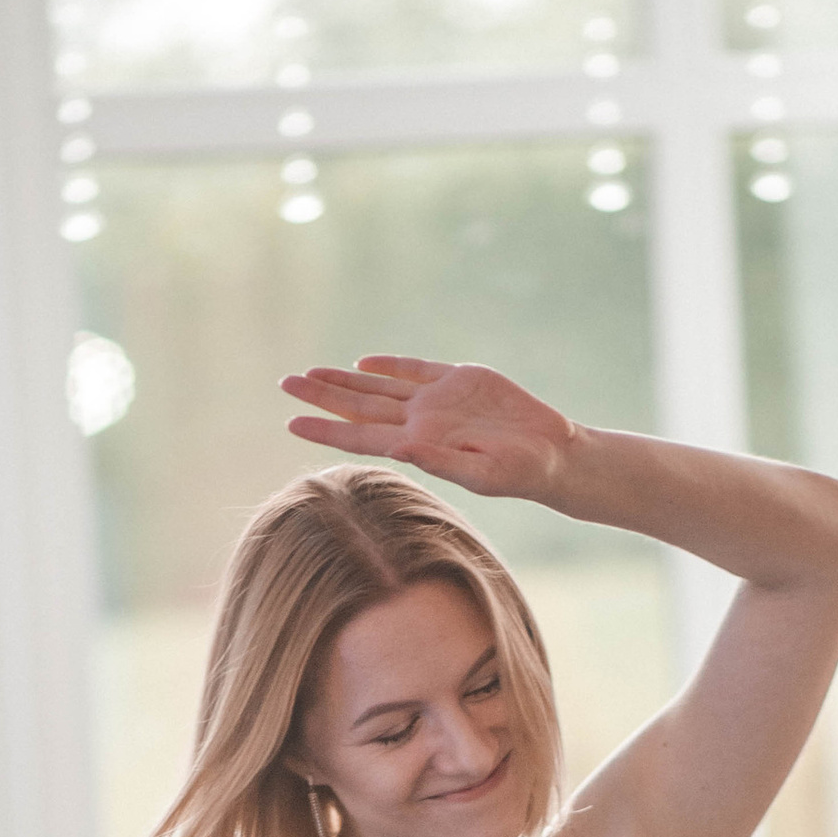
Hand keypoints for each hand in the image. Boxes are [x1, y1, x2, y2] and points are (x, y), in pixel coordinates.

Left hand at [280, 355, 576, 501]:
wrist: (552, 454)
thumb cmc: (520, 474)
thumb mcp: (483, 473)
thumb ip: (442, 461)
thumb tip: (402, 449)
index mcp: (420, 444)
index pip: (360, 435)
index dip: (326, 428)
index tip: (291, 422)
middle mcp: (421, 422)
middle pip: (359, 407)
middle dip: (321, 396)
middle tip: (285, 384)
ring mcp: (437, 400)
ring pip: (379, 386)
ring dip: (344, 381)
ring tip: (309, 374)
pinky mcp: (459, 380)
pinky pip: (414, 369)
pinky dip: (388, 365)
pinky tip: (363, 363)